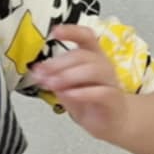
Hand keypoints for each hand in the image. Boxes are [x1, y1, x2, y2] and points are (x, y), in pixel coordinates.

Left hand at [28, 25, 131, 143]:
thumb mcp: (68, 89)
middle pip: (83, 55)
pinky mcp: (114, 99)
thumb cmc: (90, 102)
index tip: (55, 32)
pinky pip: (101, 92)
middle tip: (41, 72)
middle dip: (59, 63)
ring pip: (93, 70)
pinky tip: (68, 94)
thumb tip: (39, 73)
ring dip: (69, 76)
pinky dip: (83, 92)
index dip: (72, 31)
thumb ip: (56, 80)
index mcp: (92, 57)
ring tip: (51, 84)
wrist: (112, 122)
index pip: (86, 37)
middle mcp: (103, 65)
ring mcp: (110, 82)